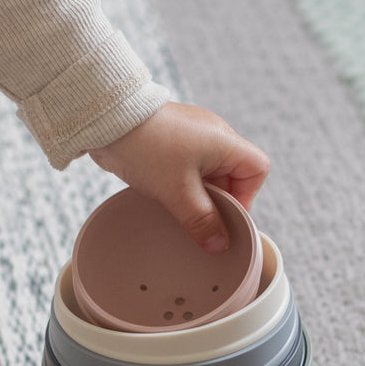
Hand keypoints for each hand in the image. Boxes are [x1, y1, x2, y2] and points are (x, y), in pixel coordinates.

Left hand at [88, 102, 270, 252]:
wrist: (107, 120)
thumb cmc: (147, 147)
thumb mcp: (177, 191)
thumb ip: (201, 220)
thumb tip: (220, 245)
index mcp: (225, 141)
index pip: (257, 169)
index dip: (248, 196)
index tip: (225, 215)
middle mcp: (214, 134)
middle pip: (234, 175)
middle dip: (219, 200)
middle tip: (198, 218)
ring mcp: (193, 135)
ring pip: (210, 173)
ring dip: (199, 193)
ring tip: (179, 206)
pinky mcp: (174, 140)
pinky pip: (190, 167)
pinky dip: (183, 183)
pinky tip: (166, 193)